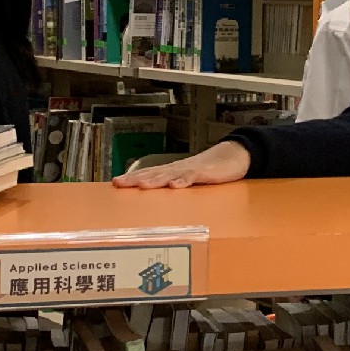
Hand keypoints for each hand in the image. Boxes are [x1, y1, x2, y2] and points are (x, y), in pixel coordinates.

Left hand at [113, 141, 252, 188]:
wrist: (233, 155)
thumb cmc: (211, 169)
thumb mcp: (189, 179)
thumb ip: (175, 185)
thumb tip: (160, 195)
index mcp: (172, 171)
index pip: (148, 174)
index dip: (132, 178)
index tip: (116, 183)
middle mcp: (177, 169)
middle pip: (153, 173)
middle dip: (136, 179)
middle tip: (120, 183)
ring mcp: (190, 169)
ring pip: (169, 174)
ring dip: (155, 179)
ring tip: (142, 185)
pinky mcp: (205, 173)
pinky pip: (192, 177)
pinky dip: (183, 181)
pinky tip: (175, 186)